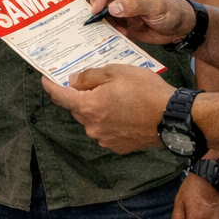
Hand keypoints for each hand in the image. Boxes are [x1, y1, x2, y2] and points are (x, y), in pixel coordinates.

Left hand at [42, 63, 173, 153]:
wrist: (174, 118)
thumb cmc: (147, 92)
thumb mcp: (116, 72)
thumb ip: (90, 76)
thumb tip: (73, 81)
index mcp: (87, 107)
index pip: (60, 96)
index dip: (50, 86)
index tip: (45, 79)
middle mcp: (92, 126)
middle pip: (77, 109)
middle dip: (81, 96)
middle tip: (94, 82)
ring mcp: (105, 139)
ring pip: (93, 120)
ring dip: (98, 109)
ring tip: (117, 97)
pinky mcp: (119, 146)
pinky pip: (107, 131)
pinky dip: (111, 121)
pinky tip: (126, 112)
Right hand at [89, 0, 196, 45]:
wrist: (180, 28)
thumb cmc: (173, 10)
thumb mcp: (157, 6)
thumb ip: (135, 5)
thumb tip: (112, 8)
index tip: (98, 9)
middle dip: (97, 7)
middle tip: (98, 20)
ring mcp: (120, 4)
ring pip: (100, 10)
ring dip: (102, 20)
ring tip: (108, 29)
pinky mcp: (120, 18)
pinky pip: (107, 23)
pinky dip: (109, 29)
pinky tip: (118, 34)